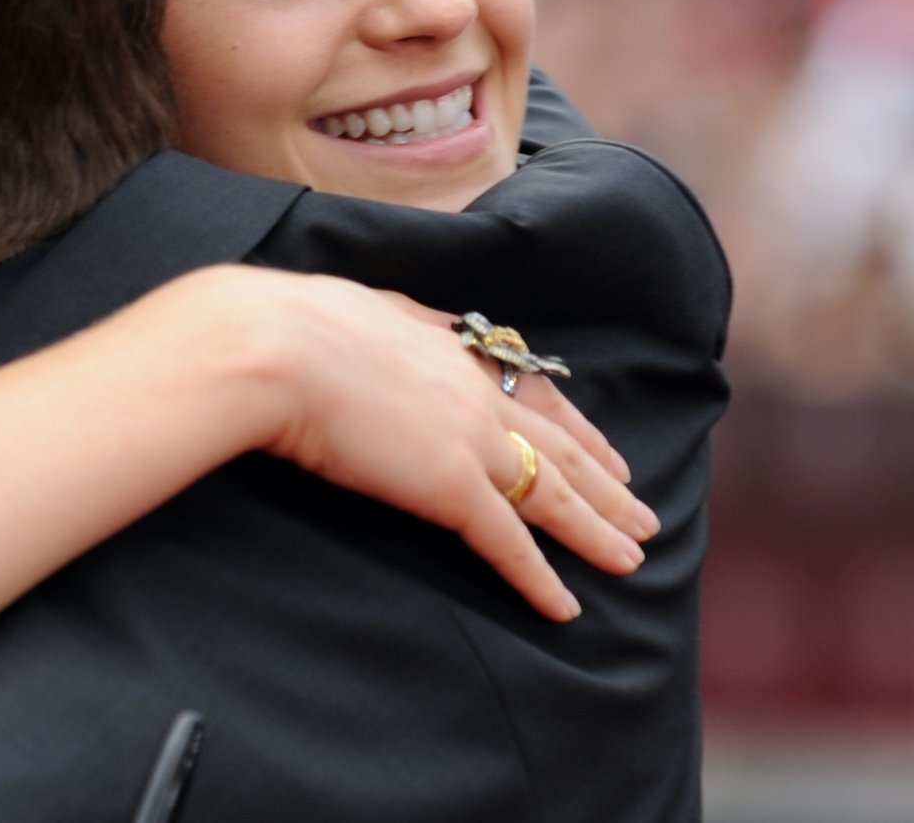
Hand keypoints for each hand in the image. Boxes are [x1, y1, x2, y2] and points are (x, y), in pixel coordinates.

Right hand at [195, 268, 657, 621]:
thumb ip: (381, 321)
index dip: (573, 422)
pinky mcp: (452, 488)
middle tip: (642, 513)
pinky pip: (510, 544)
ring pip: (553, 494)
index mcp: (448, 347)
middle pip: (559, 445)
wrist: (271, 347)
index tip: (604, 447)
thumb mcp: (350, 307)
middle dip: (606, 482)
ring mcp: (470, 439)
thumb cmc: (285, 324)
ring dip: (597, 530)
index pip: (529, 389)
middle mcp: (474, 390)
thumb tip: (373, 322)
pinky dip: (540, 578)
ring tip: (631, 557)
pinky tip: (565, 607)